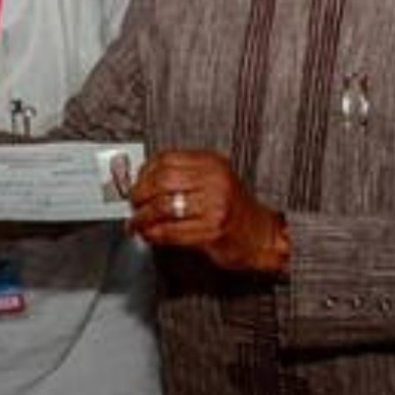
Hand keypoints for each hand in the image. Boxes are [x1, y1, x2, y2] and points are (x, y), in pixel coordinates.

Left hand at [129, 150, 288, 274]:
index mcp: (212, 163)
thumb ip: (182, 176)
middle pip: (161, 181)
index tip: (135, 183)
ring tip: (137, 222)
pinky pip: (171, 231)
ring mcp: (214, 206)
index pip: (166, 159)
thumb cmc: (233, 209)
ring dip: (143, 218)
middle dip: (139, 195)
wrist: (261, 235)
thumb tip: (142, 180)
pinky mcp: (212, 231)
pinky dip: (154, 234)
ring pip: (163, 208)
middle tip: (133, 203)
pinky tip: (149, 235)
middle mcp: (214, 181)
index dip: (143, 173)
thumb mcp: (212, 180)